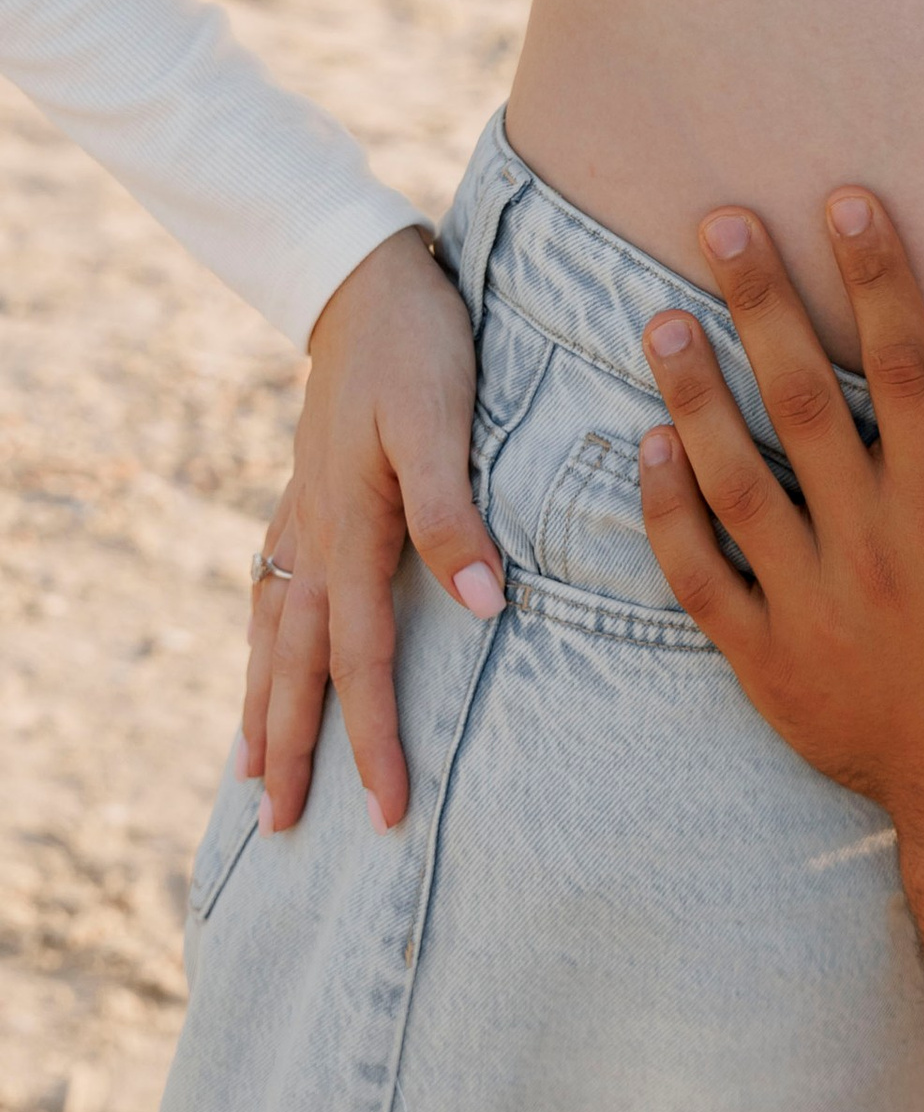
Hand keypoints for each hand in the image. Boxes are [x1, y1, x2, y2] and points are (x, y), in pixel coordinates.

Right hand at [243, 225, 504, 834]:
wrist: (366, 278)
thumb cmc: (420, 347)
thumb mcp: (445, 421)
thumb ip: (457, 515)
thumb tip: (484, 607)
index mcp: (353, 530)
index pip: (362, 660)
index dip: (374, 740)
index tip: (386, 813)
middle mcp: (314, 535)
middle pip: (298, 667)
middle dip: (294, 752)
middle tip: (284, 833)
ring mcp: (301, 514)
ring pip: (272, 634)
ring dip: (262, 706)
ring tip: (250, 773)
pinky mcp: (305, 492)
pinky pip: (269, 590)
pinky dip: (259, 640)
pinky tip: (259, 658)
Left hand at [637, 188, 923, 837]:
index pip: (904, 366)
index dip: (875, 278)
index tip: (844, 202)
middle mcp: (869, 543)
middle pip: (804, 400)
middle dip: (761, 304)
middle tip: (720, 221)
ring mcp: (808, 601)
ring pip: (736, 479)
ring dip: (695, 393)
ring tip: (660, 318)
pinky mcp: (762, 654)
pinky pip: (699, 574)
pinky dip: (668, 511)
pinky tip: (648, 445)